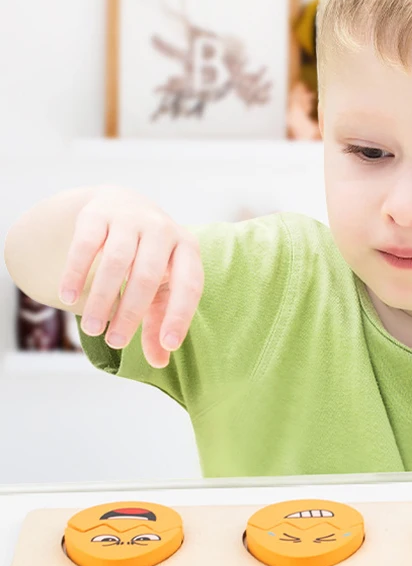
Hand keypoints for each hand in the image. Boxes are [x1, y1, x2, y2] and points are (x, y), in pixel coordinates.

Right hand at [58, 187, 203, 367]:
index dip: (180, 316)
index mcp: (187, 249)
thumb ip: (159, 321)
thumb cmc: (148, 258)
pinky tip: (67, 298)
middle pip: (148, 275)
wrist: (123, 204)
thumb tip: (159, 362)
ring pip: (117, 261)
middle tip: (115, 343)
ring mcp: (131, 218)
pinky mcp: (99, 214)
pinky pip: (86, 245)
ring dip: (102, 298)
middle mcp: (162, 230)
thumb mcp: (161, 287)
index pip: (189, 285)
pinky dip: (76, 273)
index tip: (169, 345)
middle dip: (130, 312)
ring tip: (91, 329)